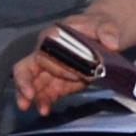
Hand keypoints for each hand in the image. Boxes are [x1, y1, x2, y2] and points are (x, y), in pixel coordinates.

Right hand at [11, 12, 129, 113]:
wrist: (104, 34)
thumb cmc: (100, 26)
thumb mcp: (106, 25)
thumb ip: (107, 31)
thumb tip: (111, 42)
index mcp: (53, 36)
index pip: (45, 53)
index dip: (58, 66)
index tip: (75, 75)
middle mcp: (47, 52)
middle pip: (27, 67)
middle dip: (25, 82)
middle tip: (28, 96)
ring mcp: (51, 68)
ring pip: (33, 82)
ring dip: (33, 96)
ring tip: (40, 110)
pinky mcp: (59, 80)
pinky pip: (47, 91)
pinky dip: (45, 100)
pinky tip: (45, 109)